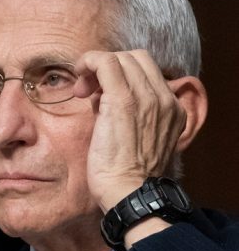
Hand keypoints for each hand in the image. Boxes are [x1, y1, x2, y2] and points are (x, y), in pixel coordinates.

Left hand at [73, 50, 186, 212]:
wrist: (129, 193)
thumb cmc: (125, 174)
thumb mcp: (135, 139)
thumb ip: (125, 114)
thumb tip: (101, 96)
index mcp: (172, 109)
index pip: (147, 71)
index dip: (121, 74)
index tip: (99, 93)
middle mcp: (165, 100)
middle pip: (136, 59)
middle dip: (108, 67)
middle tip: (87, 90)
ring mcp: (147, 99)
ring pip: (121, 58)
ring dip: (96, 67)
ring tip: (82, 91)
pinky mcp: (124, 101)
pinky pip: (106, 63)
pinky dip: (89, 62)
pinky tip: (79, 79)